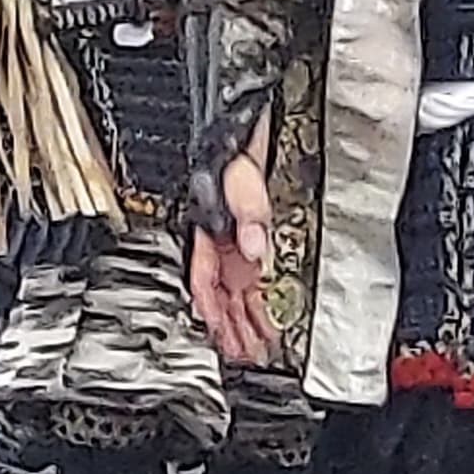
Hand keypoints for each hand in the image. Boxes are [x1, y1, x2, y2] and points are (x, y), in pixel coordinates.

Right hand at [189, 153, 278, 364]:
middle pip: (222, 292)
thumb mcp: (240, 171)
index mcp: (208, 225)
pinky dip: (260, 300)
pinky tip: (270, 319)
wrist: (246, 117)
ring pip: (238, 289)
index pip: (203, 277)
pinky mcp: (254, 233)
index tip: (221, 335)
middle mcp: (220, 237)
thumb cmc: (232, 139)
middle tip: (245, 357)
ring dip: (246, 321)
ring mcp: (236, 238)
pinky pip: (254, 275)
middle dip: (231, 327)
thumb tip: (254, 245)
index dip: (211, 309)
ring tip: (257, 350)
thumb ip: (249, 208)